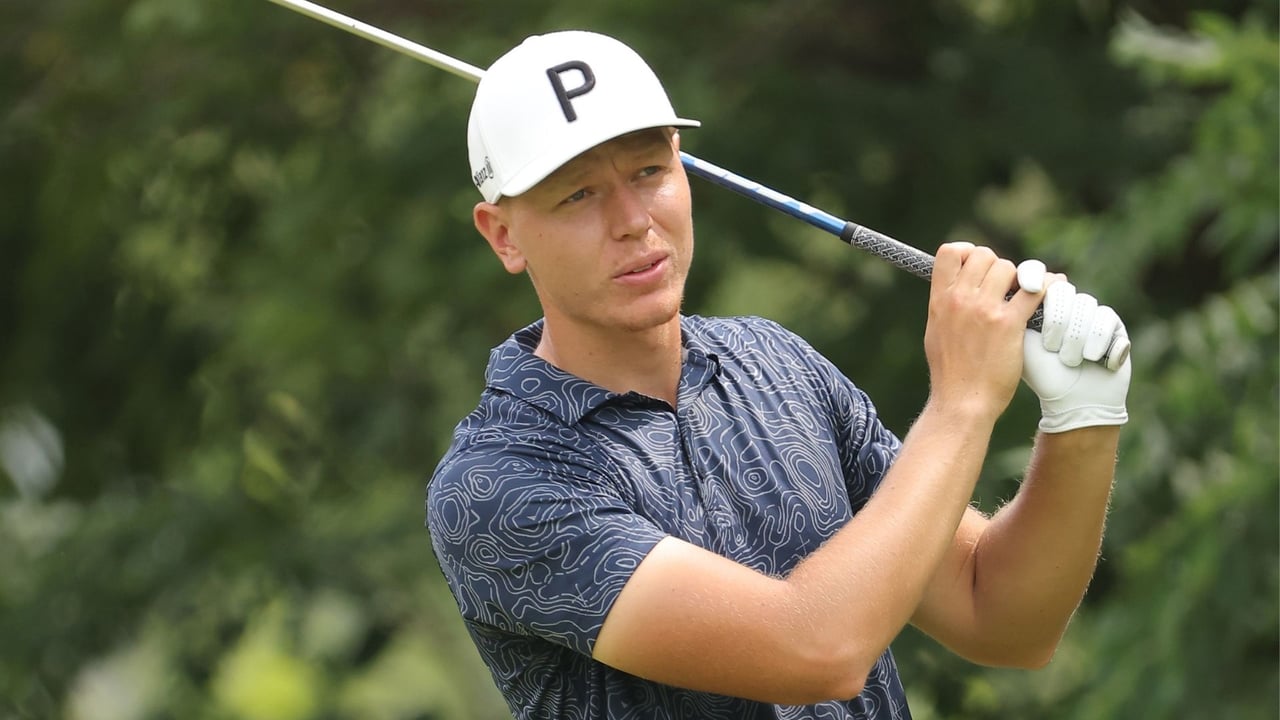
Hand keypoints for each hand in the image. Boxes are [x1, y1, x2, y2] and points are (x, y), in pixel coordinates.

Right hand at [924, 243, 1042, 421]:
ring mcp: (985, 310)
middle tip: (1005, 286)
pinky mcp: (1009, 324)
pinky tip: (1051, 290)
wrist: (962, 402)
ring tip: (1023, 294)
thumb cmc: (950, 373)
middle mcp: (959, 300)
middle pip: (984, 255)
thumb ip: (946, 306)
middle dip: (998, 266)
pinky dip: (1047, 286)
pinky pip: (1034, 290)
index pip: (950, 252)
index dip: (967, 251)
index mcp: (939, 300)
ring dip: (1020, 278)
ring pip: (1009, 268)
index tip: (977, 265)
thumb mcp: (935, 332)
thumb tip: (955, 288)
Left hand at [1016, 261, 1131, 432]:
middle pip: (1061, 289)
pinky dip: (1096, 342)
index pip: (1038, 276)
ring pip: (1084, 305)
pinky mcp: (1114, 325)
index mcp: (1041, 305)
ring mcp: (1091, 313)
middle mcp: (1067, 304)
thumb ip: (1009, 314)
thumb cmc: (1041, 374)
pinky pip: (1104, 320)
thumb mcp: (1019, 342)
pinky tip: (1091, 358)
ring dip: (1074, 338)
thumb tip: (999, 283)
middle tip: (1051, 346)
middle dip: (1056, 320)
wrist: (1073, 402)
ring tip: (1068, 360)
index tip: (1027, 286)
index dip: (1033, 275)